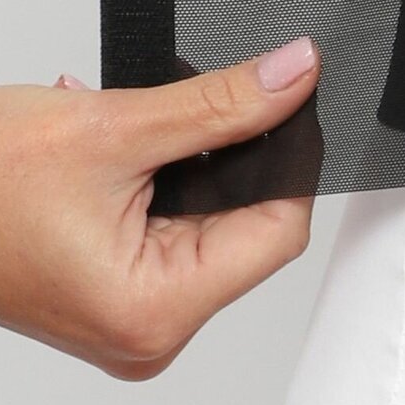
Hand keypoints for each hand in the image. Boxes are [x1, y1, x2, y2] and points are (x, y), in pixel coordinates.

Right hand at [0, 40, 318, 378]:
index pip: (279, 231)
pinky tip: (126, 147)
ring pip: (208, 222)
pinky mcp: (110, 294)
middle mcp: (146, 331)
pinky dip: (160, 180)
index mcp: (155, 311)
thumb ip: (222, 103)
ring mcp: (127, 316)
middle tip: (207, 98)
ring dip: (190, 162)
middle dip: (232, 155)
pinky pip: (169, 230)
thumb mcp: (114, 128)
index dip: (291, 157)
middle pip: (247, 228)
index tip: (293, 98)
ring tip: (141, 125)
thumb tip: (295, 73)